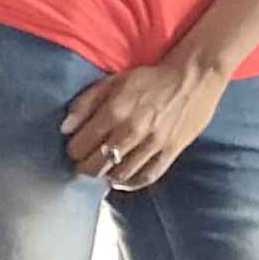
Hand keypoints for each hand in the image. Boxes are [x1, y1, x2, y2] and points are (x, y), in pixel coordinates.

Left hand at [59, 52, 222, 189]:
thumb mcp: (113, 81)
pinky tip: (122, 180)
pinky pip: (148, 176)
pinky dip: (132, 183)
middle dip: (86, 167)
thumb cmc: (150, 78)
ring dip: (107, 176)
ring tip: (102, 171)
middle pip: (97, 165)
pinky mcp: (172, 150)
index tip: (75, 149)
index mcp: (115, 111)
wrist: (194, 76)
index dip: (73, 150)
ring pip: (120, 173)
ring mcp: (153, 142)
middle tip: (85, 164)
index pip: (81, 145)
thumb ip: (86, 103)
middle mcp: (132, 130)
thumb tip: (65, 128)